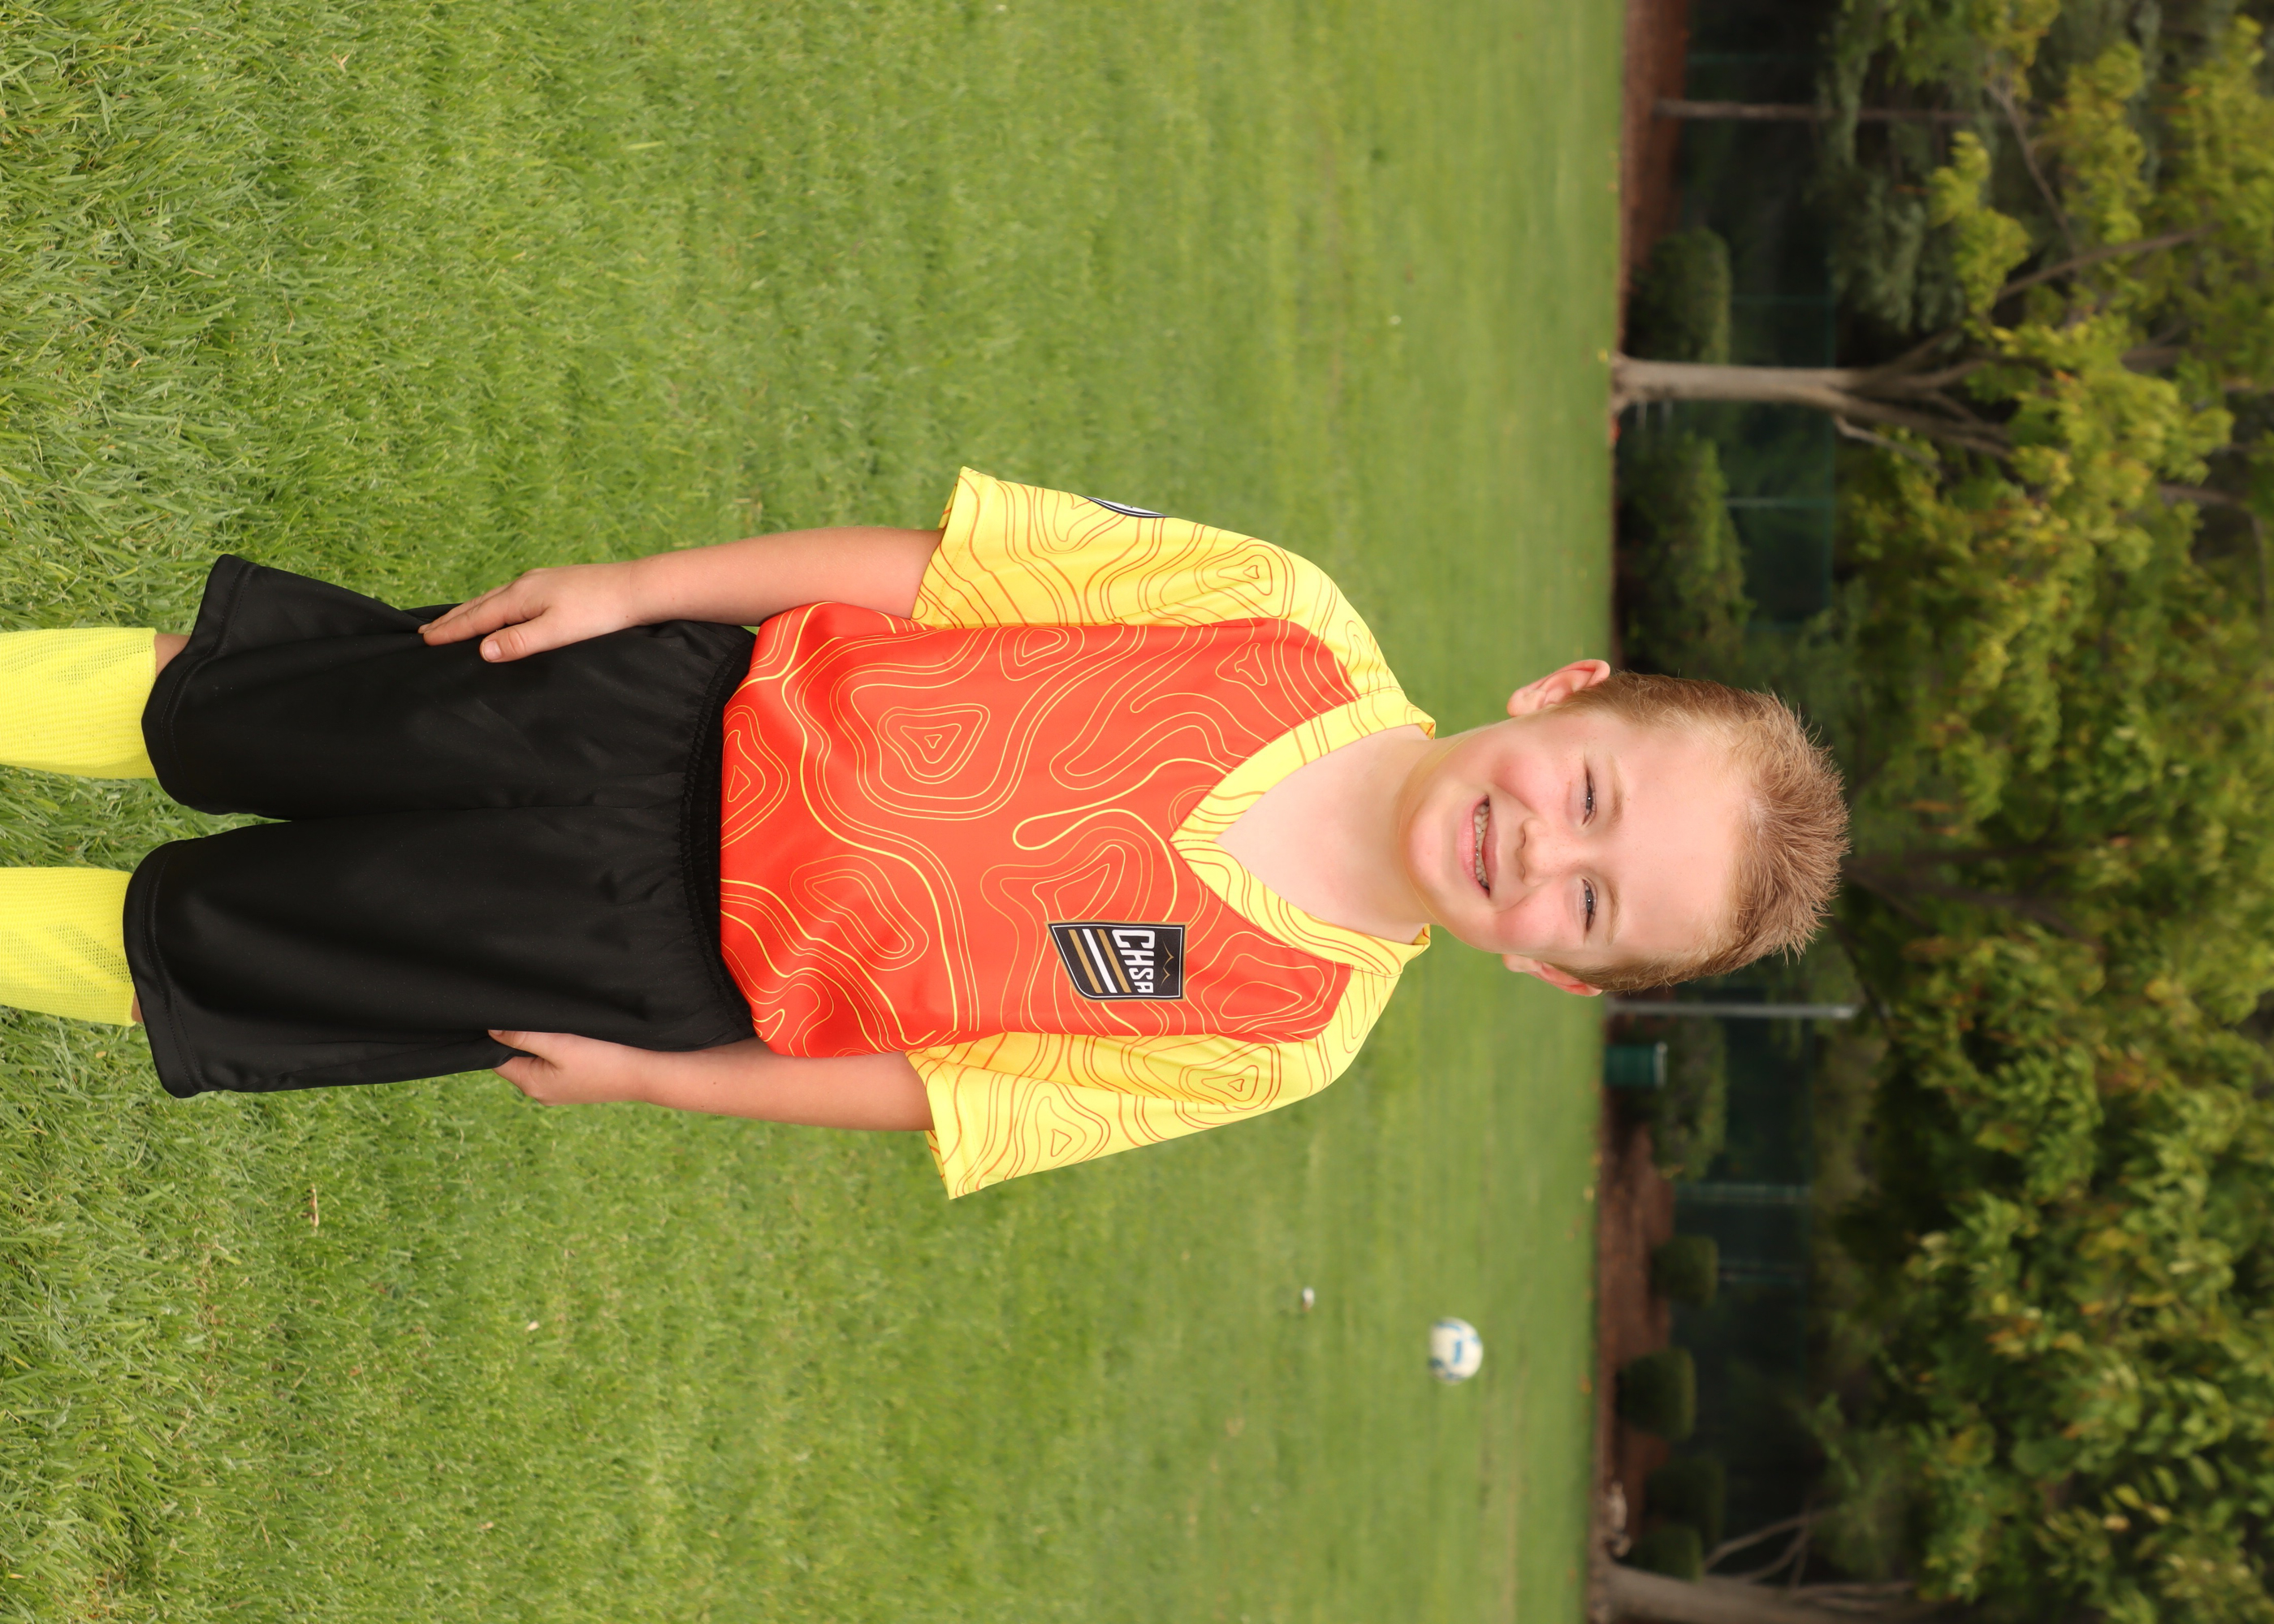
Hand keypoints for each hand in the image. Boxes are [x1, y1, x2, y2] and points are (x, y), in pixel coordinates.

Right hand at [420, 560, 646, 661]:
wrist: (637, 589)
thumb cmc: (600, 612)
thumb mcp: (558, 632)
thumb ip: (520, 642)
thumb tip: (482, 650)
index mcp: (521, 597)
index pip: (477, 618)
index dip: (450, 631)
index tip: (424, 640)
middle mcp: (525, 584)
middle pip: (480, 605)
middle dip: (452, 620)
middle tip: (425, 631)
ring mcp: (540, 581)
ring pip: (495, 598)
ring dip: (471, 611)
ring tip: (453, 621)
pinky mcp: (555, 584)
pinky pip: (512, 596)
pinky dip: (494, 606)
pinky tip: (500, 610)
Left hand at [490, 1028, 663, 1104]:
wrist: (645, 1073)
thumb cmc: (603, 1058)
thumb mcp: (559, 1044)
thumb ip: (523, 1037)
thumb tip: (491, 1030)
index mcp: (531, 1085)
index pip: (497, 1059)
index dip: (499, 1037)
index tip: (510, 1017)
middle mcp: (541, 1093)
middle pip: (516, 1060)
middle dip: (521, 1039)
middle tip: (537, 1019)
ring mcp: (559, 1091)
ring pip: (537, 1061)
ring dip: (541, 1044)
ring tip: (557, 1029)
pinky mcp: (575, 1085)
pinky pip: (554, 1066)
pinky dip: (557, 1052)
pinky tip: (572, 1041)